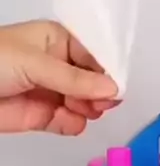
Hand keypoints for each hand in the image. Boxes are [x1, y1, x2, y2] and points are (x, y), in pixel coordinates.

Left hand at [0, 20, 117, 134]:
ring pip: (84, 103)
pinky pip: (68, 122)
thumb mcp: (36, 63)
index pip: (94, 55)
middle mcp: (58, 65)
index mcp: (58, 40)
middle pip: (93, 81)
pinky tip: (73, 123)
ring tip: (87, 112)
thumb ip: (75, 78)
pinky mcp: (42, 115)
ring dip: (90, 109)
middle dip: (101, 92)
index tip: (117, 87)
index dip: (107, 71)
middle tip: (104, 103)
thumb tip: (112, 87)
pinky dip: (74, 125)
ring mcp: (51, 91)